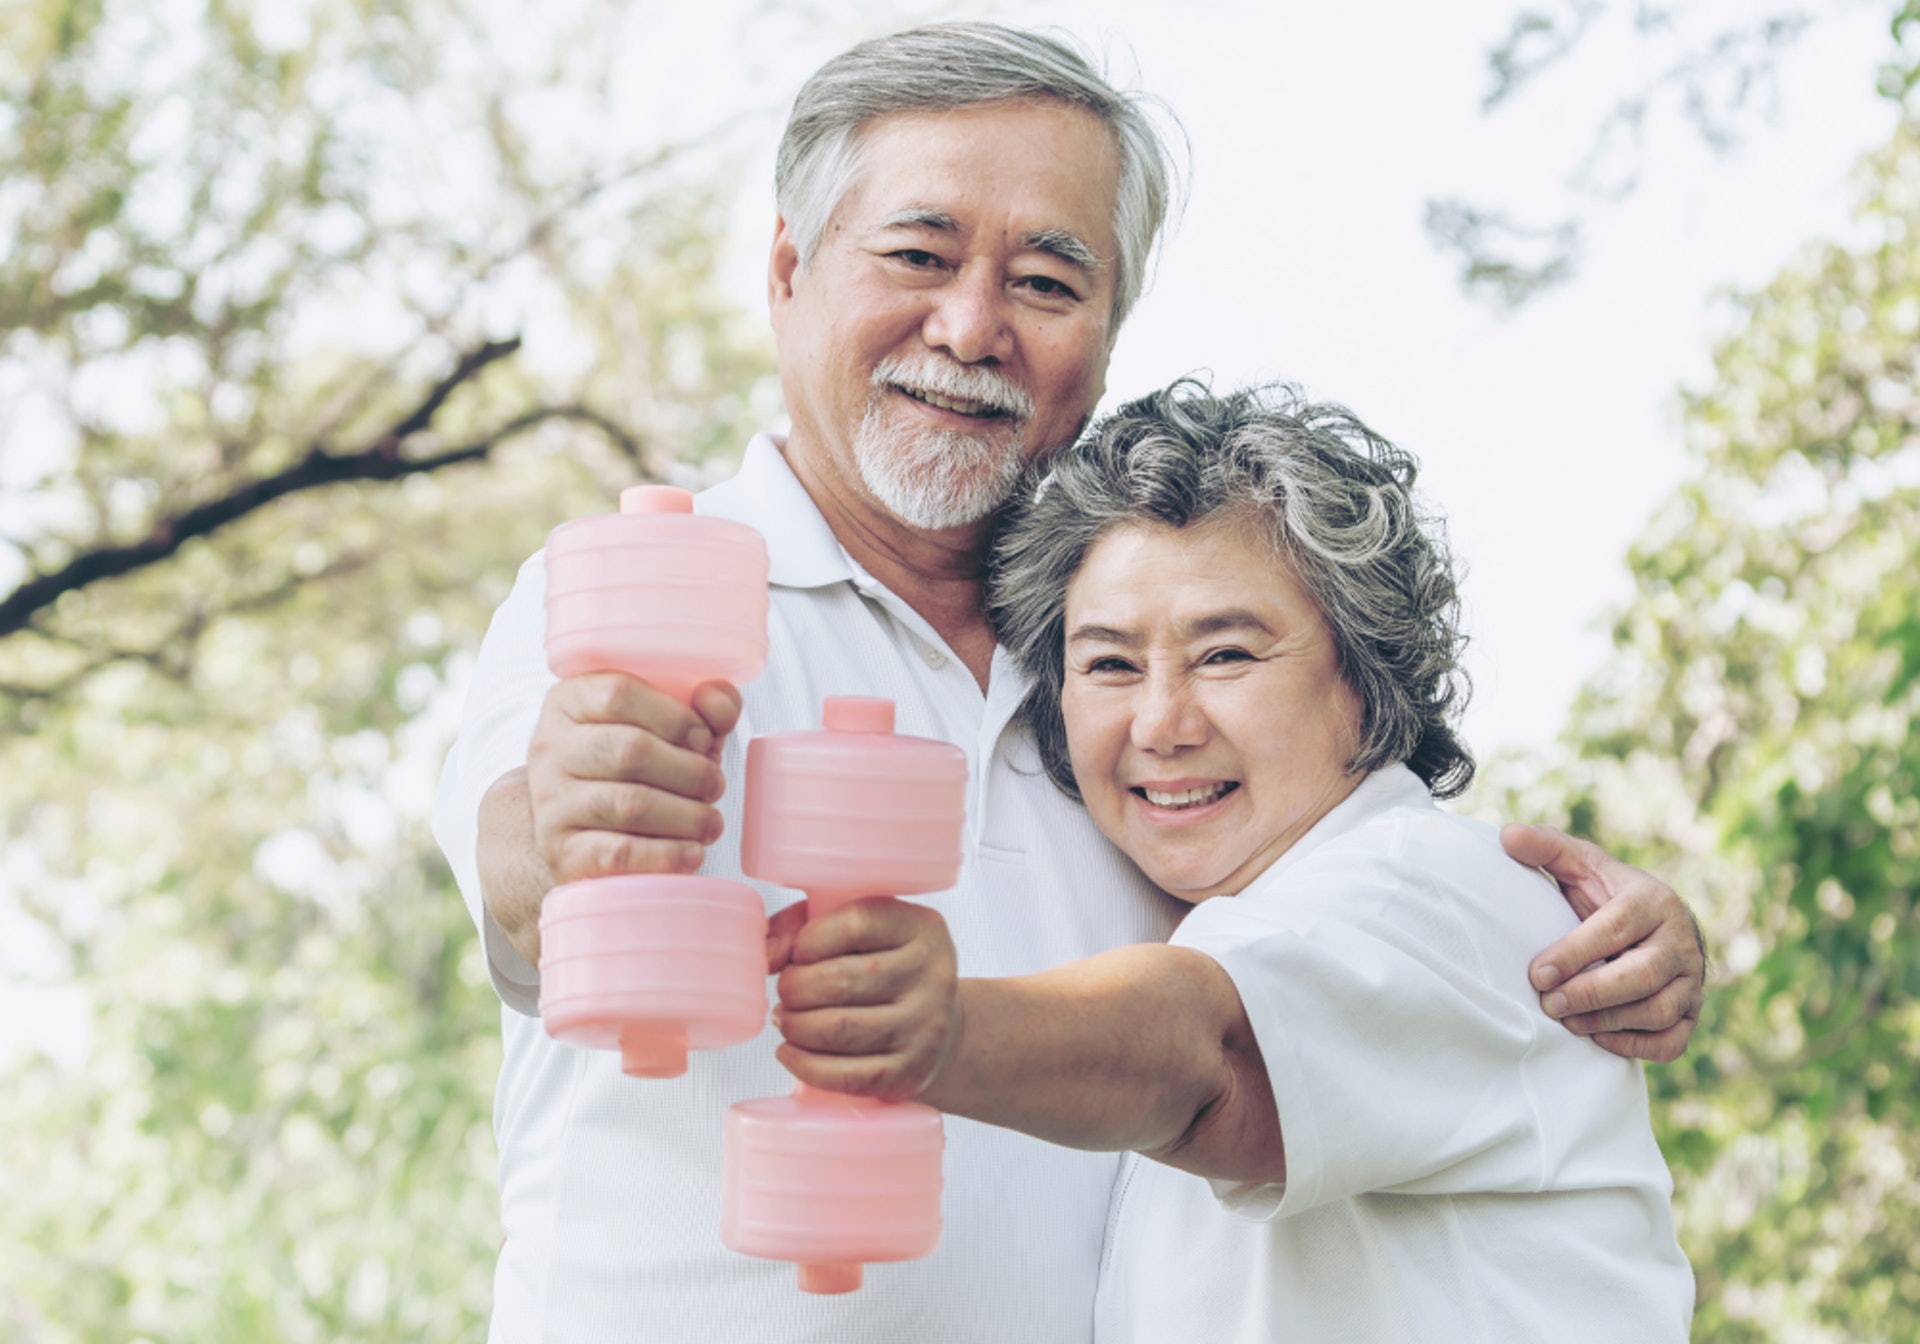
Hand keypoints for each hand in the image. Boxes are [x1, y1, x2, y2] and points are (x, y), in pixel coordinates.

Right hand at [525, 674, 741, 885]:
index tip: (704, 740)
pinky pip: (618, 853)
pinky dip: (666, 854)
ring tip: (710, 823)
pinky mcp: (559, 851)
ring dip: (685, 816)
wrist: (579, 831)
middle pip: (628, 751)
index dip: (674, 717)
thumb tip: (718, 702)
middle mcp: (550, 747)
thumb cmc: (633, 771)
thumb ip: (702, 709)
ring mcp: (549, 801)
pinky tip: (692, 852)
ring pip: (627, 804)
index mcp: (570, 702)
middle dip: (689, 771)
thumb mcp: (666, 729)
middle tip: (715, 786)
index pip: (618, 693)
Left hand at [767, 898, 961, 1100]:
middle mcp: (932, 976)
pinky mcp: (910, 1073)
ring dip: (795, 1026)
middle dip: (794, 989)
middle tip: (787, 993)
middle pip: (839, 981)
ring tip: (788, 1020)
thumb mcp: (859, 932)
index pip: (855, 923)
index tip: (799, 954)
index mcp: (922, 928)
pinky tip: (790, 1052)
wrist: (941, 1033)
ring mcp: (925, 1028)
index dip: (810, 940)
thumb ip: (803, 925)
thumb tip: (767, 952)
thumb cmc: (883, 971)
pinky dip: (803, 1064)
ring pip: (836, 1029)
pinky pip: (844, 1075)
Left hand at [1502, 823, 1706, 1063]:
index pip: (1617, 928)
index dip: (1575, 953)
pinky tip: (1597, 1037)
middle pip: (1642, 975)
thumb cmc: (1607, 895)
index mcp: (1653, 900)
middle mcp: (1680, 941)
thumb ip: (1547, 847)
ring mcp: (1691, 980)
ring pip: (1659, 1011)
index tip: (1536, 973)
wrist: (1655, 925)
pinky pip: (1672, 1041)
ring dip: (1609, 1021)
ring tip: (1567, 1021)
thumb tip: (1508, 835)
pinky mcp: (1692, 1013)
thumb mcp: (1582, 865)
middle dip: (1591, 994)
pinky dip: (1635, 1046)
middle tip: (1549, 1004)